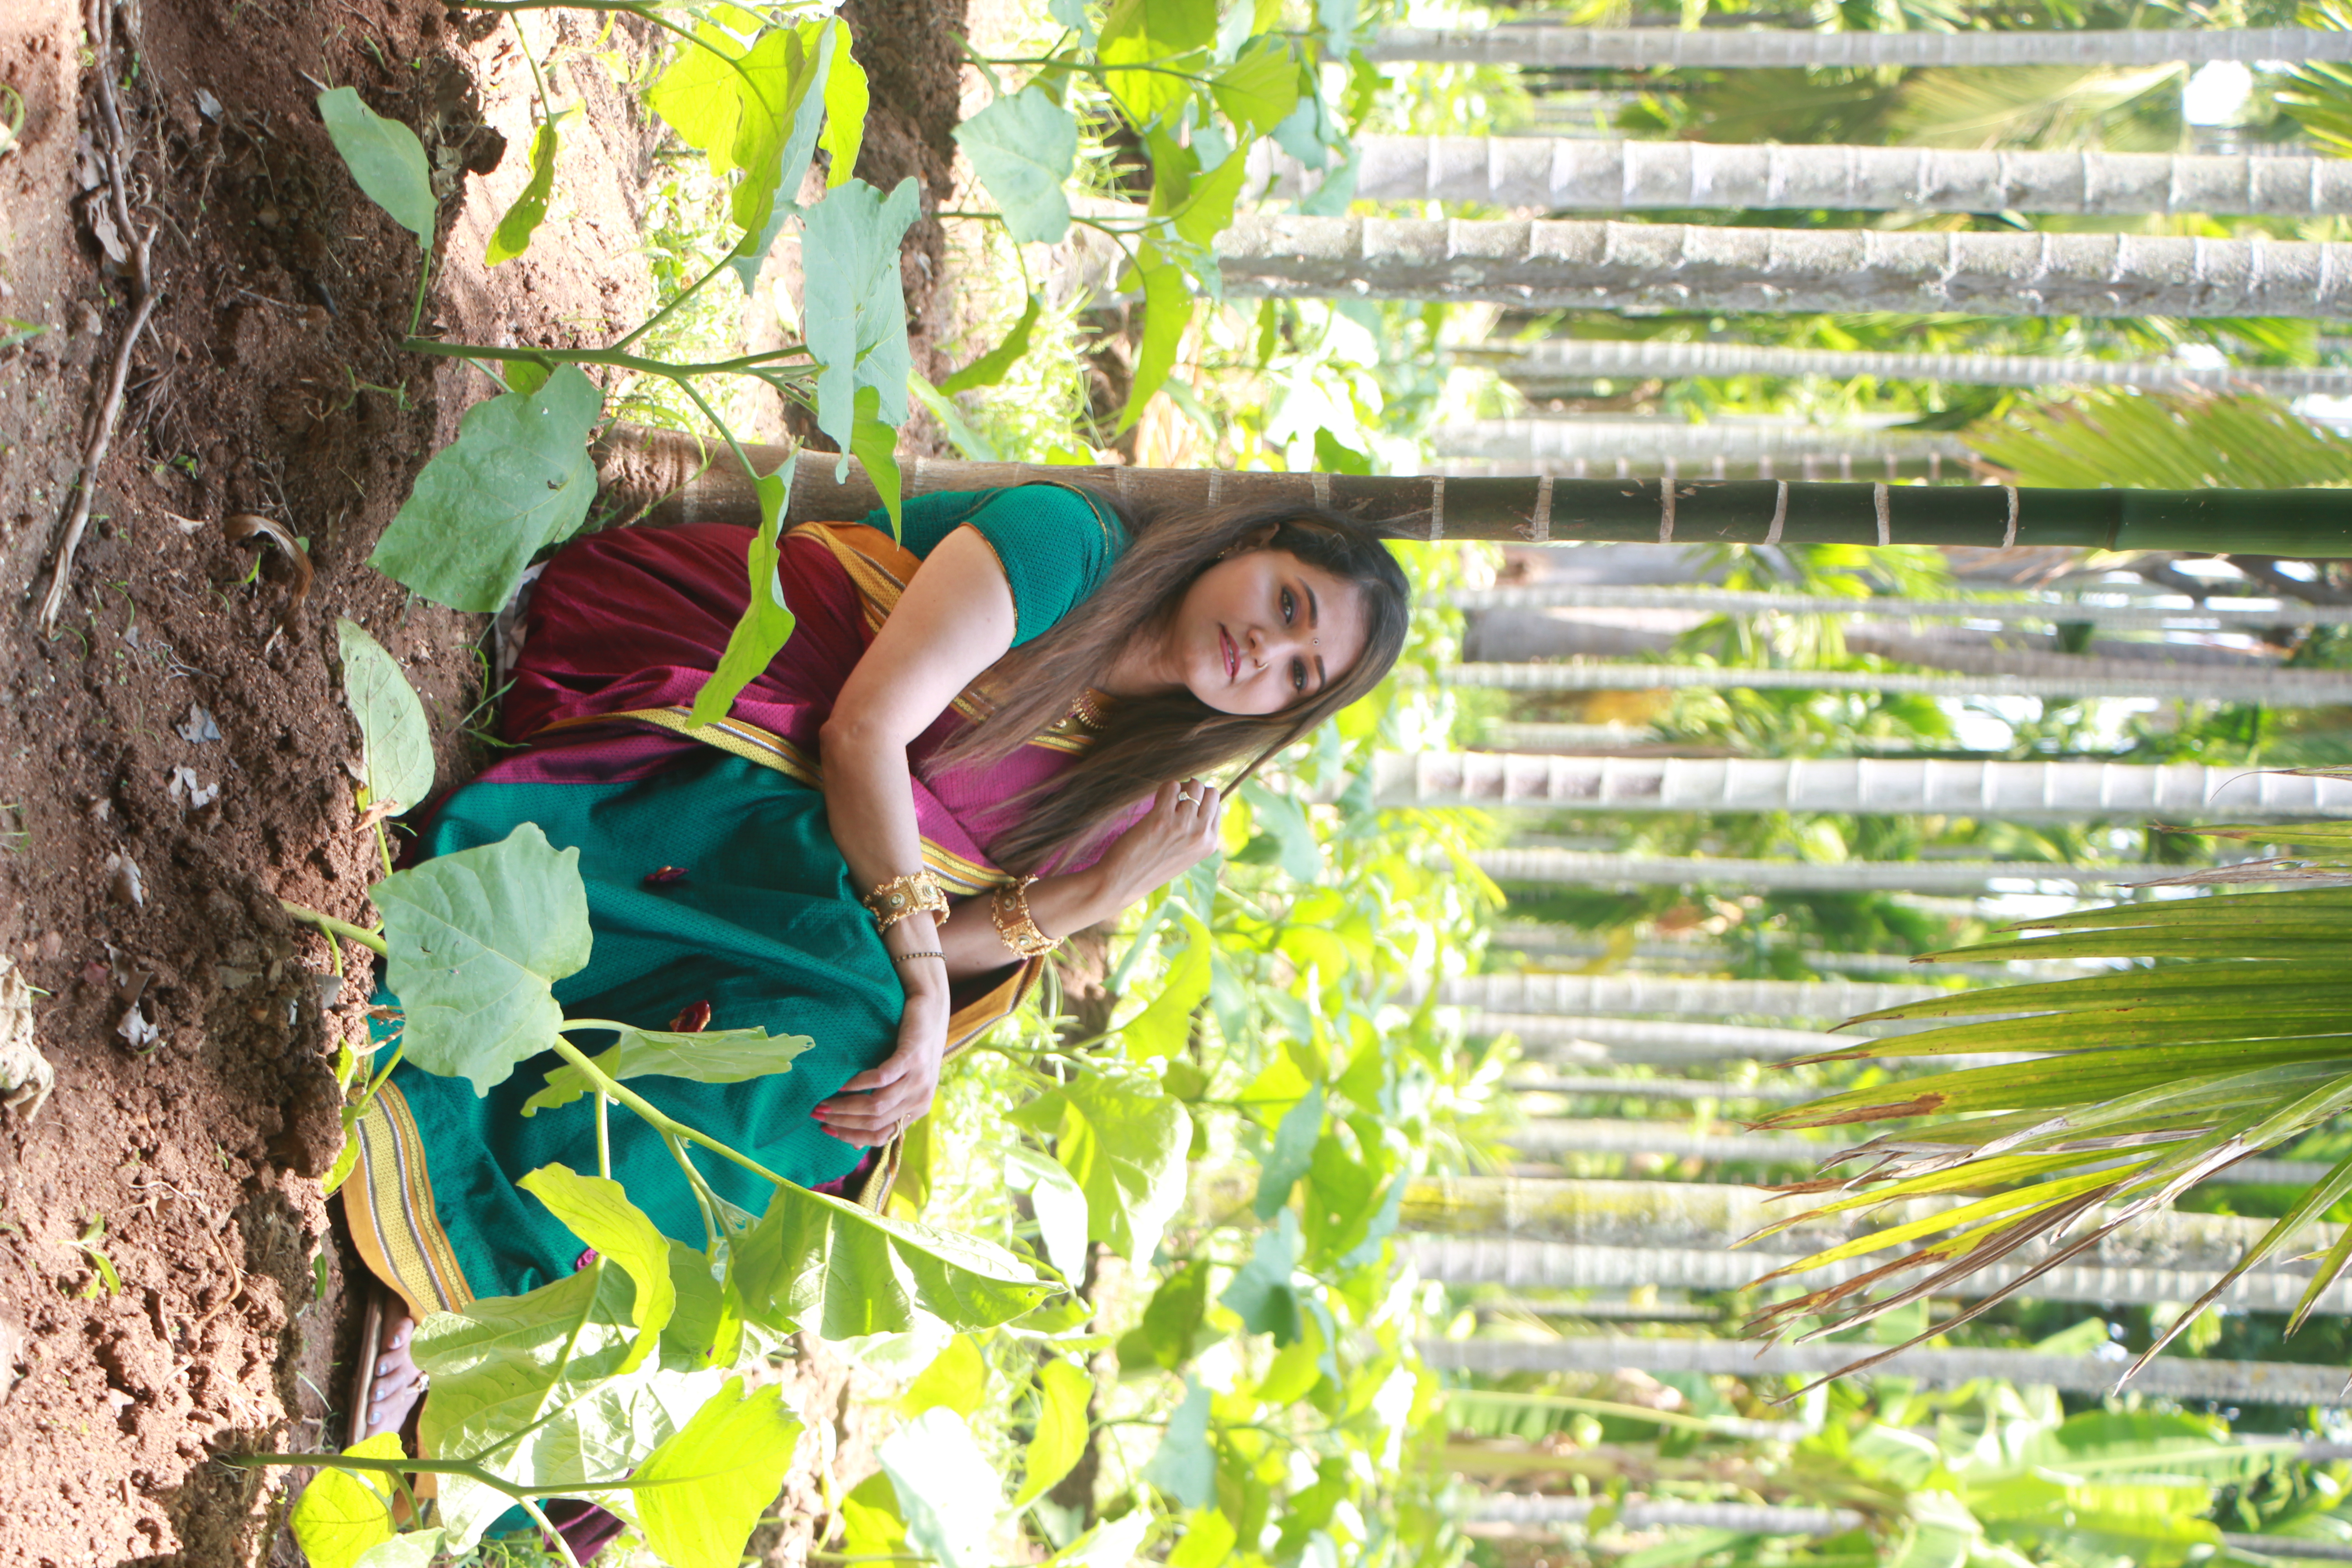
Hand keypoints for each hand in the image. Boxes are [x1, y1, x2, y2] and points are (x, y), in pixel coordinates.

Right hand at [814, 986, 946, 1146]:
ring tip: (823, 1102)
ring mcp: (919, 1079)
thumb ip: (884, 1109)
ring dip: (845, 1107)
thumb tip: (856, 1144)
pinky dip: (859, 1084)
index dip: (850, 1136)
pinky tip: (843, 1083)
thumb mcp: (901, 1081)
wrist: (932, 1008)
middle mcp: (920, 1099)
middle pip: (875, 1123)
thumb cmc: (912, 1045)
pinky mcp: (914, 1058)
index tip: (825, 1129)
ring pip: (877, 1106)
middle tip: (816, 1114)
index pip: (881, 1137)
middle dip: (841, 1122)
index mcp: (917, 1109)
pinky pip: (882, 1079)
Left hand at [1091, 778, 1224, 907]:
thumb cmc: (1149, 867)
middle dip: (1194, 790)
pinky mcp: (1162, 817)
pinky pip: (1172, 786)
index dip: (1200, 802)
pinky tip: (1155, 802)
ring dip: (1178, 789)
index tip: (1184, 807)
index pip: (1216, 807)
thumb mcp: (1183, 855)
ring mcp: (1183, 825)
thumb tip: (1196, 802)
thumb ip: (1194, 833)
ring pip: (1193, 786)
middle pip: (1211, 793)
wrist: (1122, 882)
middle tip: (1176, 800)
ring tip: (1164, 802)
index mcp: (1209, 844)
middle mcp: (1201, 834)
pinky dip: (1165, 789)